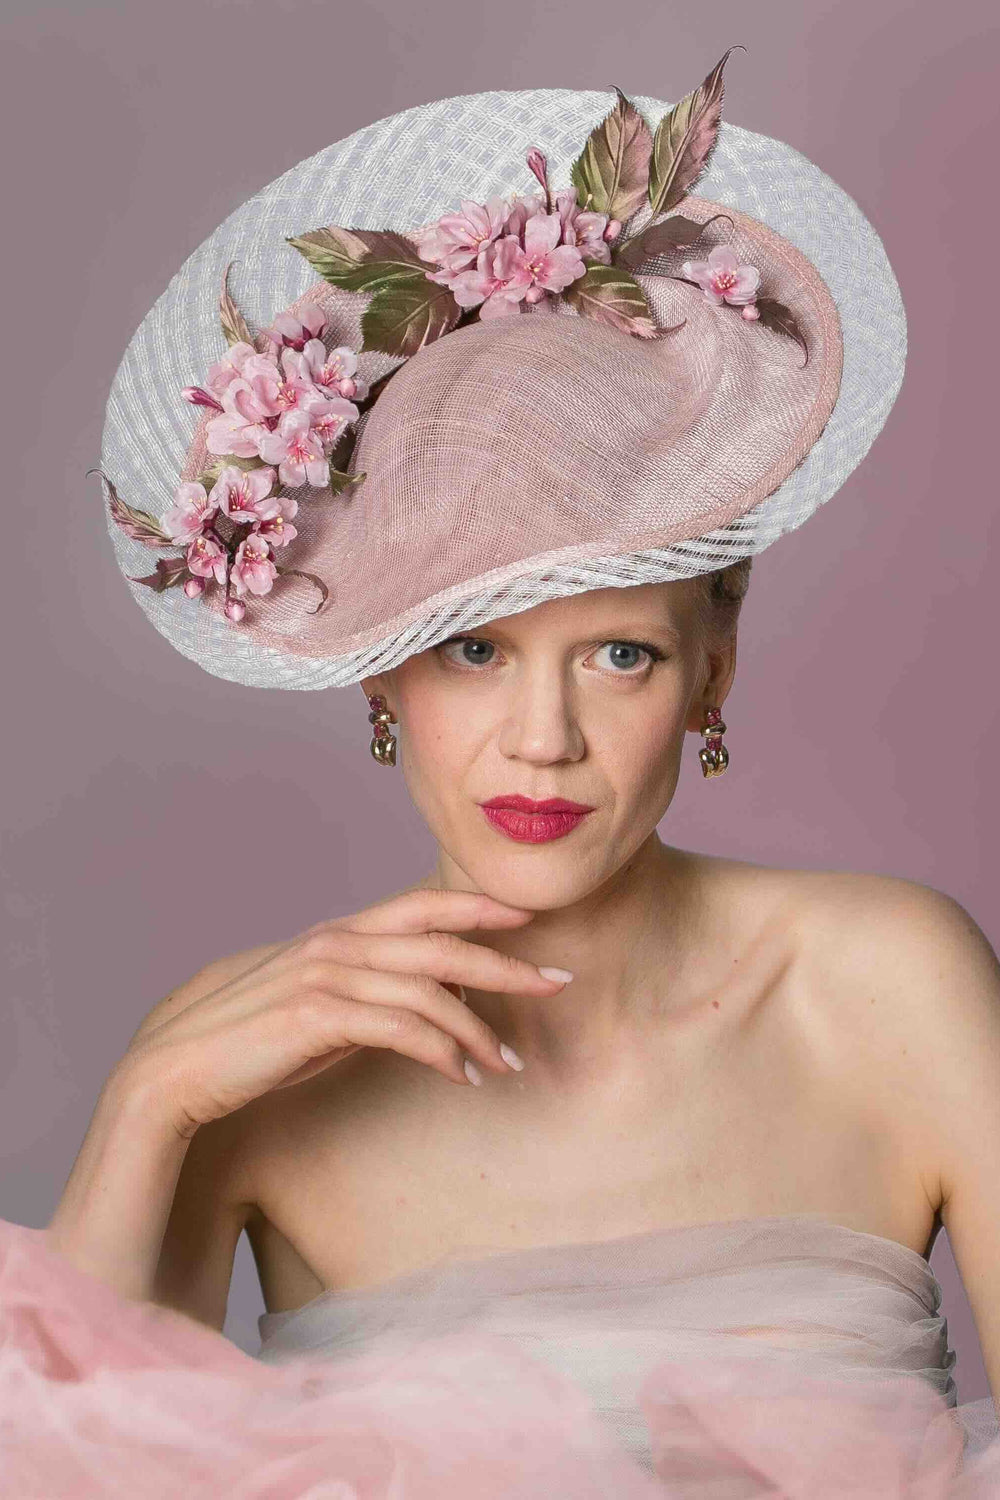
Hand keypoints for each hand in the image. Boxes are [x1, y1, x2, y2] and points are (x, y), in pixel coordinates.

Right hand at [115, 889, 571, 1137]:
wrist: (179, 1068)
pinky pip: (402, 1030)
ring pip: (430, 992)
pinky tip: (463, 1075)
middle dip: (507, 963)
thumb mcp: (316, 1003)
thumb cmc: (251, 1040)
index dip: (479, 905)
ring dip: (479, 1031)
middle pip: (443, 944)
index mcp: (340, 932)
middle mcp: (338, 942)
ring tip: (509, 1065)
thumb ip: (365, 990)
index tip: (529, 917)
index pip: (424, 906)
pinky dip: (443, 1052)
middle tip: (558, 983)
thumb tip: (419, 1003)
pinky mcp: (318, 1016)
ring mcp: (327, 976)